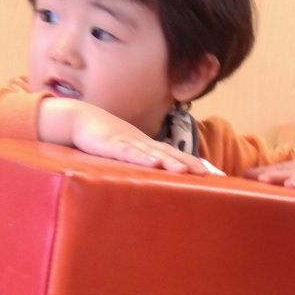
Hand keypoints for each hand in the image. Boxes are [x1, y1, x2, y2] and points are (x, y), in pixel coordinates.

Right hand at [49, 100, 208, 174]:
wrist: (82, 119)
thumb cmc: (105, 137)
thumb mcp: (127, 150)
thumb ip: (142, 160)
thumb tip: (157, 173)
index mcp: (147, 147)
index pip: (175, 155)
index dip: (193, 163)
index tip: (213, 174)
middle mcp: (142, 144)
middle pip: (170, 154)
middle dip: (189, 164)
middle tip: (208, 174)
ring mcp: (128, 144)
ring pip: (152, 154)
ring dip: (170, 162)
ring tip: (186, 171)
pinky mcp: (112, 146)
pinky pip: (129, 153)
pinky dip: (142, 158)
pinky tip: (154, 164)